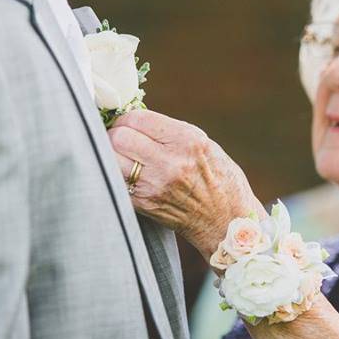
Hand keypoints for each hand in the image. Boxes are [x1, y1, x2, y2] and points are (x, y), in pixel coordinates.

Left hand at [108, 110, 265, 259]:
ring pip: (111, 159)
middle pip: (119, 138)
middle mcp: (171, 162)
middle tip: (121, 139)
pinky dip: (115, 175)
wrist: (227, 220)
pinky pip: (115, 181)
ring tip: (121, 156)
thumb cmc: (218, 177)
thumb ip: (169, 131)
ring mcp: (155, 185)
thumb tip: (133, 119)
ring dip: (112, 155)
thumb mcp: (203, 144)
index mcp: (188, 141)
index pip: (137, 118)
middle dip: (116, 135)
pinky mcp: (144, 204)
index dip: (127, 119)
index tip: (128, 124)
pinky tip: (125, 175)